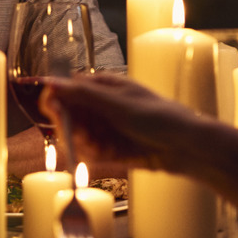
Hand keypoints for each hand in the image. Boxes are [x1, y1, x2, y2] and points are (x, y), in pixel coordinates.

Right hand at [40, 73, 211, 174]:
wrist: (185, 147)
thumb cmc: (157, 117)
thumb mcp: (119, 104)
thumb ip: (84, 95)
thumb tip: (52, 83)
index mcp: (100, 85)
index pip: (64, 90)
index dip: (56, 104)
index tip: (57, 115)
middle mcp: (99, 105)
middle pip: (67, 116)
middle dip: (74, 130)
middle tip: (89, 137)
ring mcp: (104, 126)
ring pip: (77, 137)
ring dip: (86, 144)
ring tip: (105, 148)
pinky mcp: (110, 146)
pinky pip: (91, 152)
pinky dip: (97, 155)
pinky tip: (112, 155)